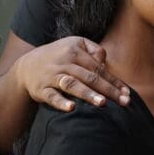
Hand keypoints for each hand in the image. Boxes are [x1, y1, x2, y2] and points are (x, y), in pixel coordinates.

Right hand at [14, 36, 129, 110]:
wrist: (26, 67)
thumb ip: (93, 50)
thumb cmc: (58, 57)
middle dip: (108, 90)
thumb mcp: (74, 45)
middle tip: (123, 102)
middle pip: (90, 77)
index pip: (99, 68)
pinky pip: (52, 96)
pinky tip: (71, 109)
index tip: (127, 93)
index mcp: (75, 50)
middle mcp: (64, 62)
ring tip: (102, 103)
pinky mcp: (41, 89)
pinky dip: (61, 102)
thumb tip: (105, 61)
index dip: (114, 81)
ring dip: (88, 94)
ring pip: (72, 84)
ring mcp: (52, 76)